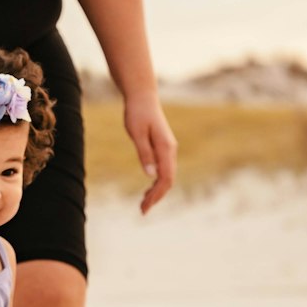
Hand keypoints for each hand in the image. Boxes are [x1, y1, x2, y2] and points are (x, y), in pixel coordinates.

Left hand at [125, 92, 176, 215]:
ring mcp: (168, 148)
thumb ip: (144, 153)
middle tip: (142, 210)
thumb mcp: (137, 133)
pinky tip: (148, 187)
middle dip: (157, 196)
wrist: (142, 96)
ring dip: (157, 190)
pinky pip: (164, 169)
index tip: (144, 207)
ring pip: (167, 175)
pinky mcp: (163, 147)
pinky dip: (157, 181)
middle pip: (168, 180)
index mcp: (165, 148)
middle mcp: (170, 150)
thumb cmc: (137, 113)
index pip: (165, 178)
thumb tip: (150, 175)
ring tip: (144, 202)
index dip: (156, 195)